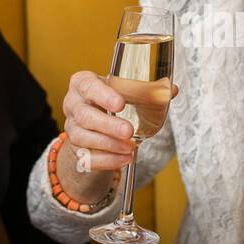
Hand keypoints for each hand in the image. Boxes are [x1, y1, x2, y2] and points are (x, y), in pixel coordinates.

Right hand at [62, 70, 179, 171]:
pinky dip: (106, 160)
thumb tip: (171, 90)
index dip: (103, 95)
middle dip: (108, 125)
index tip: (120, 104)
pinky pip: (86, 157)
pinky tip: (123, 159)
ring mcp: (72, 127)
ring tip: (129, 148)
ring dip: (109, 145)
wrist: (96, 118)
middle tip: (128, 131)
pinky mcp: (76, 148)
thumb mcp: (126, 89)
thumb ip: (148, 89)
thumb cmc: (112, 98)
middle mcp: (73, 104)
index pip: (88, 85)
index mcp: (83, 83)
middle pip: (85, 116)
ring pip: (82, 138)